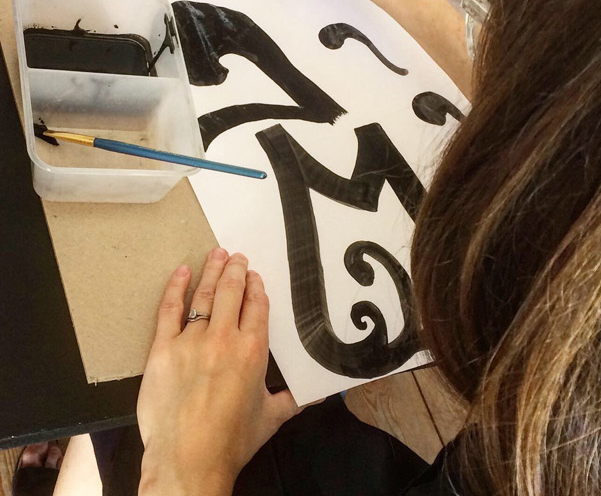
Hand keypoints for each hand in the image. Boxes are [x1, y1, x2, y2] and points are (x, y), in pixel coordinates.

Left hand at [136, 250, 298, 495]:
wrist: (188, 459)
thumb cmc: (233, 440)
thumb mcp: (273, 417)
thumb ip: (296, 398)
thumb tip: (324, 394)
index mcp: (253, 349)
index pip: (257, 305)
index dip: (256, 286)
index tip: (255, 275)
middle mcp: (224, 338)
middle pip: (231, 292)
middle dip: (236, 270)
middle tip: (237, 255)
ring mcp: (191, 342)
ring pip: (204, 297)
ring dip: (211, 272)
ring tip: (216, 254)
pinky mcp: (162, 351)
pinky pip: (169, 311)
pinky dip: (176, 289)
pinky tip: (181, 273)